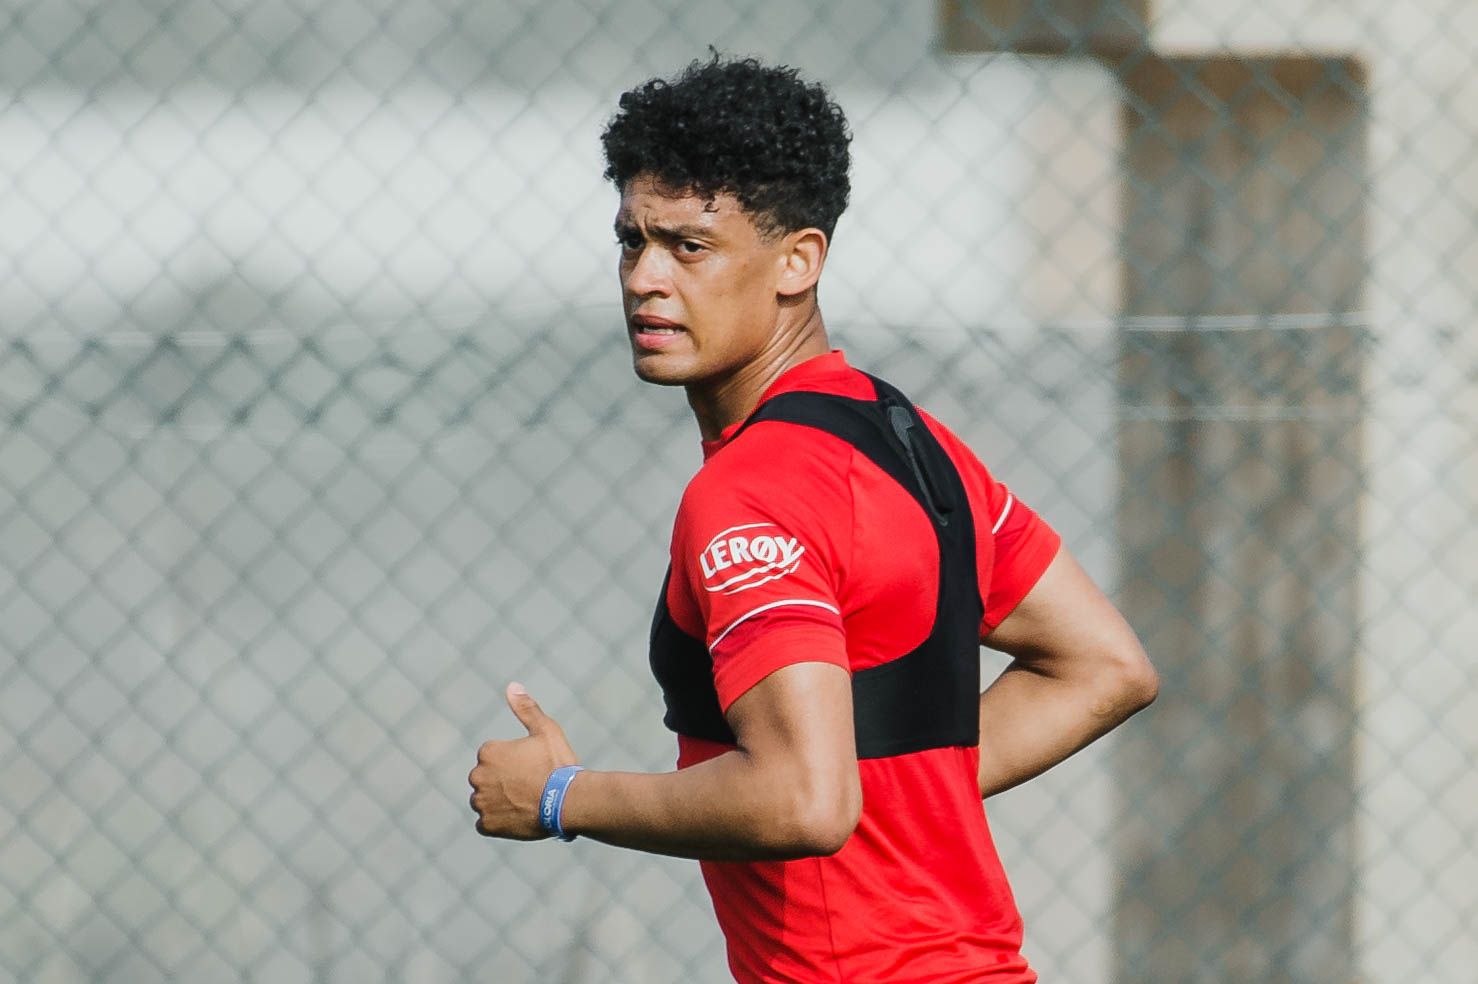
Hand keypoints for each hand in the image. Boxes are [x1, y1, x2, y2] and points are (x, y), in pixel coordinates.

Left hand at [468, 682, 578, 838]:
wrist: (569, 802)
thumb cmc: (558, 765)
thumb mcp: (546, 731)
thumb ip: (526, 709)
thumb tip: (512, 686)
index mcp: (488, 752)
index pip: (493, 757)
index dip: (514, 763)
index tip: (532, 768)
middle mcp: (478, 776)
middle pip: (487, 779)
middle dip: (503, 782)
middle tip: (531, 786)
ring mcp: (481, 803)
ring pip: (485, 801)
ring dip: (500, 802)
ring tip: (527, 803)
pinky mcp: (487, 825)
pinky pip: (487, 823)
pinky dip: (500, 822)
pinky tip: (520, 817)